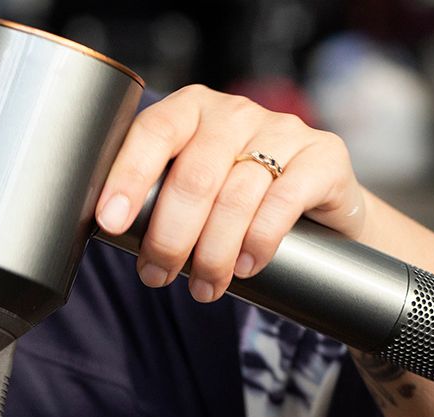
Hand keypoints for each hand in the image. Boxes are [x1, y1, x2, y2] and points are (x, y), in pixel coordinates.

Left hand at [95, 85, 366, 301]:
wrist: (317, 207)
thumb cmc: (236, 203)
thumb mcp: (193, 193)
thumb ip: (158, 200)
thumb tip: (112, 236)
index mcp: (192, 111)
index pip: (154, 132)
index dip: (129, 178)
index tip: (111, 223)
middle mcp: (235, 112)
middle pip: (195, 176)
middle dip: (171, 237)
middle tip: (158, 276)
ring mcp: (282, 129)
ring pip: (237, 196)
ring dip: (213, 254)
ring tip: (203, 288)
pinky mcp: (322, 156)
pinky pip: (284, 201)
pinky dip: (258, 242)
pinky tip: (246, 266)